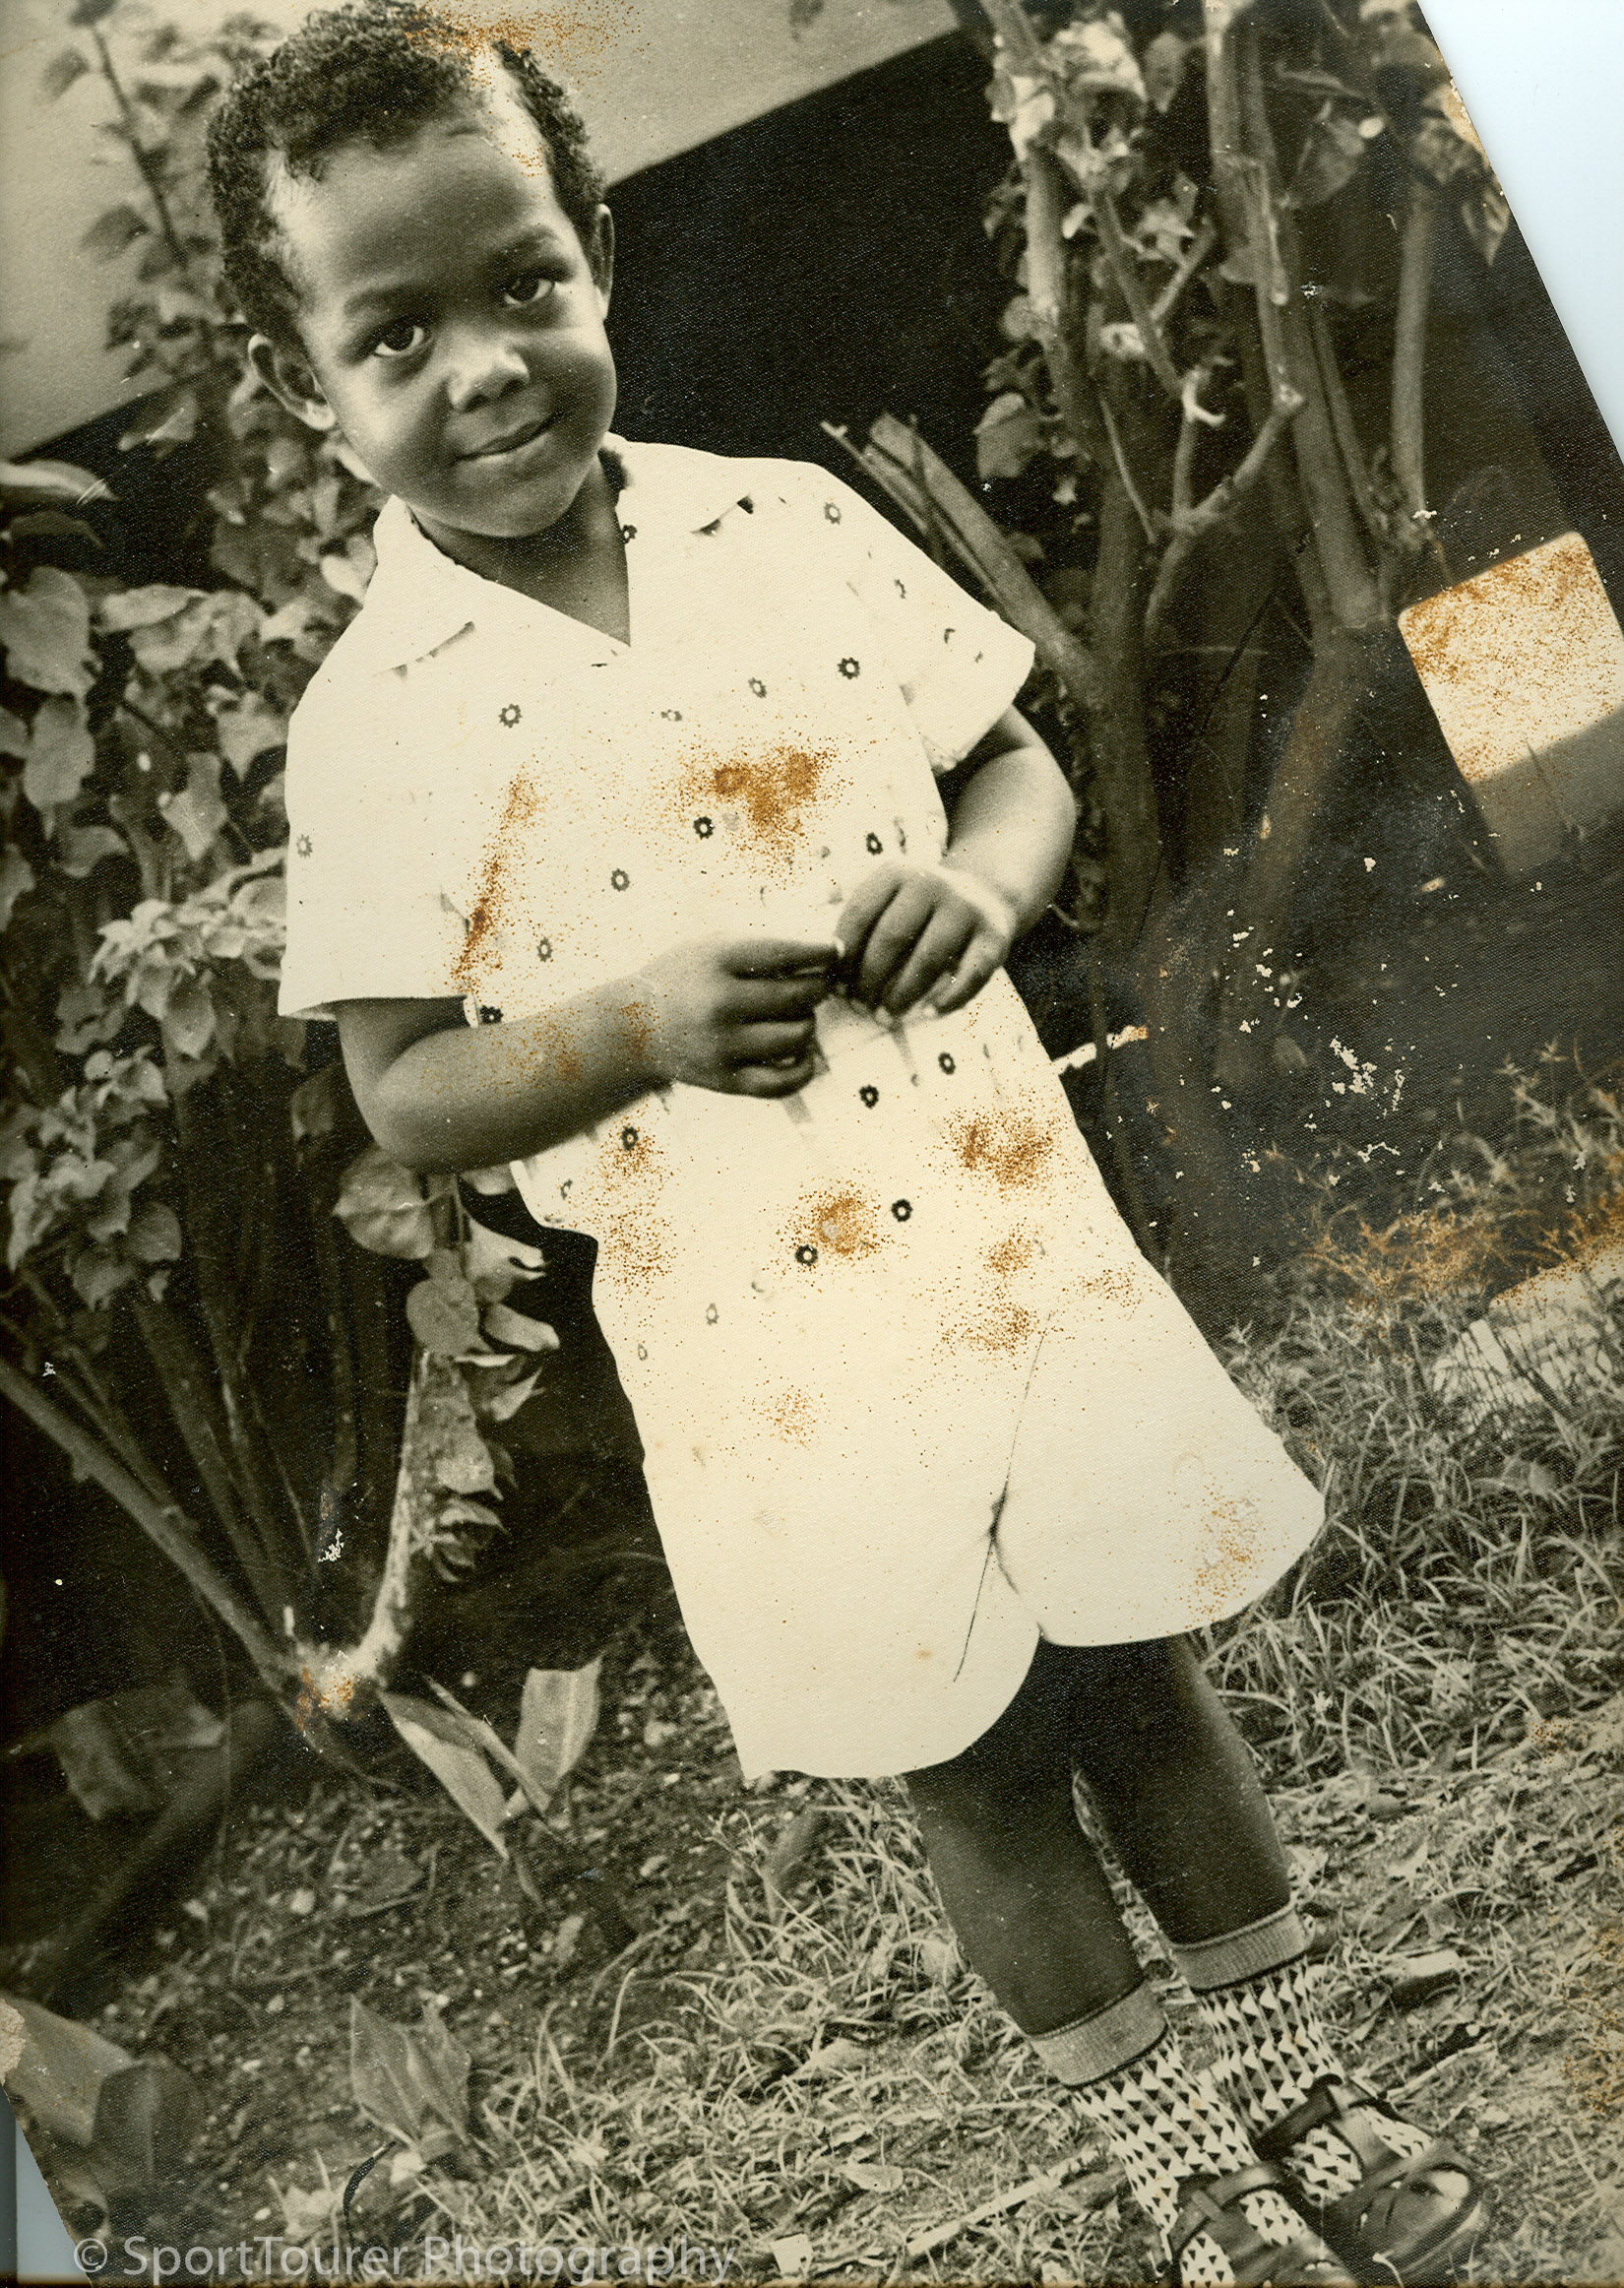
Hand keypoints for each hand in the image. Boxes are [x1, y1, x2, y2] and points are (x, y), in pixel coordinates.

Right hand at [636, 935, 836, 1095]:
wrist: (634, 1027)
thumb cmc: (686, 978)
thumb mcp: (713, 946)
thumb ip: (765, 946)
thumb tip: (831, 955)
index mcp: (717, 960)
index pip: (788, 952)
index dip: (823, 951)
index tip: (834, 951)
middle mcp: (719, 1003)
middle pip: (801, 995)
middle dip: (818, 987)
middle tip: (812, 985)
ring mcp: (721, 1046)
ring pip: (799, 1035)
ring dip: (809, 1023)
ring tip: (797, 1016)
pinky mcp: (724, 1081)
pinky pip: (784, 1082)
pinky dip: (805, 1068)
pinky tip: (802, 1054)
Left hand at [836, 862, 1015, 1019]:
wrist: (985, 893)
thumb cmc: (921, 910)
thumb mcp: (890, 897)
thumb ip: (861, 923)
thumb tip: (831, 974)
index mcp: (896, 872)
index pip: (860, 915)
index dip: (845, 956)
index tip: (837, 988)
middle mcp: (933, 883)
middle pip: (891, 938)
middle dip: (870, 979)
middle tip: (860, 1007)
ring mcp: (966, 907)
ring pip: (928, 958)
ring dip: (902, 994)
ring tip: (886, 1016)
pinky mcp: (995, 934)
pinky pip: (972, 973)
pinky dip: (950, 998)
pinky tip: (930, 1014)